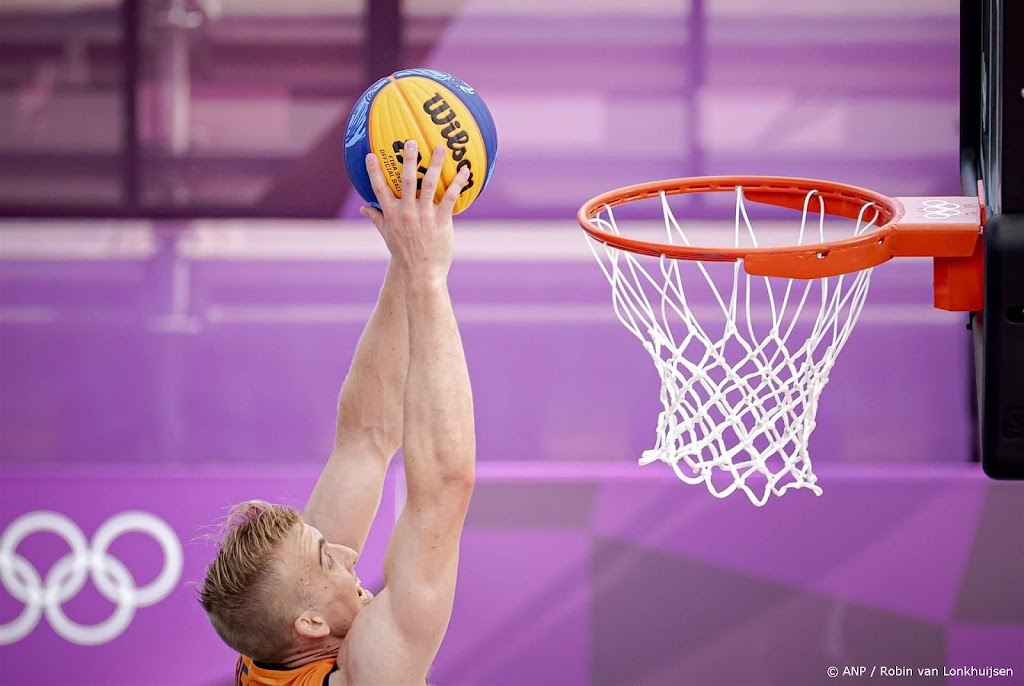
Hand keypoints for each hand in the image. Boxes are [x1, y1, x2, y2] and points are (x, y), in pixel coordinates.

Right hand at [360, 140, 470, 280]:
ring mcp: (424, 216)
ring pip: (430, 185)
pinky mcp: (441, 222)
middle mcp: (407, 212)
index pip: (379, 189)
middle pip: (407, 180)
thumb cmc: (404, 253)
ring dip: (435, 165)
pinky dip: (458, 184)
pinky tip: (465, 171)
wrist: (421, 272)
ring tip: (441, 148)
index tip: (371, 155)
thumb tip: (362, 208)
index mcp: (392, 214)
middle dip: (408, 159)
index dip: (374, 171)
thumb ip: (376, 218)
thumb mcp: (387, 235)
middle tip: (411, 141)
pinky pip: (450, 198)